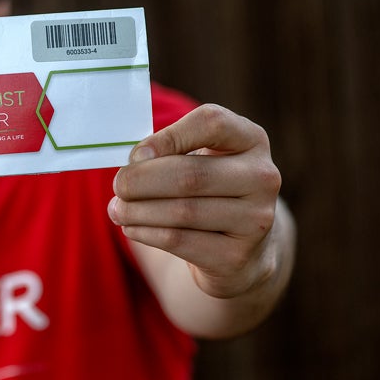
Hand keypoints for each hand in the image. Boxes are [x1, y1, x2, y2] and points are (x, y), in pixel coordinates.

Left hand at [110, 103, 282, 299]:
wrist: (240, 246)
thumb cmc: (208, 189)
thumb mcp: (199, 158)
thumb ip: (170, 151)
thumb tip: (132, 164)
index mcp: (251, 139)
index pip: (211, 123)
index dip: (167, 137)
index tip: (136, 155)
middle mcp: (262, 177)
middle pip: (191, 174)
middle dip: (141, 180)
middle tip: (118, 185)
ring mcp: (255, 220)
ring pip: (182, 212)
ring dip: (137, 210)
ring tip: (117, 209)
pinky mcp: (237, 256)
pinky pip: (179, 241)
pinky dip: (146, 232)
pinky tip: (131, 228)